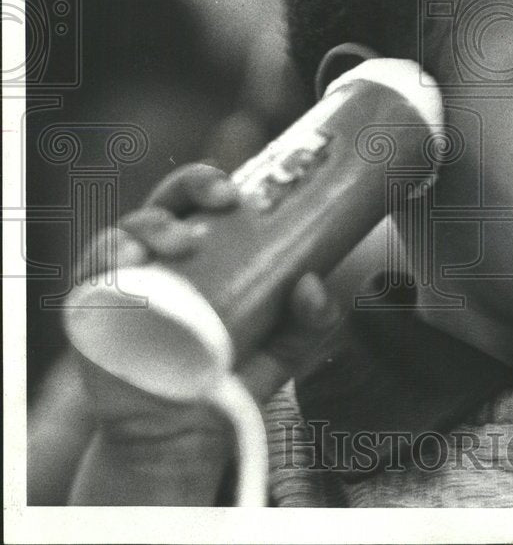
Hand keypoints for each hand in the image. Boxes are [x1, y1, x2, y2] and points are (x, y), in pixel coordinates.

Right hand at [68, 162, 345, 503]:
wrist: (179, 436)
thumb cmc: (226, 377)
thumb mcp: (281, 349)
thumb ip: (310, 320)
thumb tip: (315, 284)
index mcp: (202, 254)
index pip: (201, 202)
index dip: (213, 184)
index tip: (238, 194)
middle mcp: (159, 259)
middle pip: (165, 203)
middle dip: (189, 188)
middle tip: (221, 202)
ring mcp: (123, 282)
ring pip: (126, 232)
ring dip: (151, 226)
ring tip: (179, 243)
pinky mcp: (92, 313)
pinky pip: (90, 275)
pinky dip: (105, 260)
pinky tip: (129, 262)